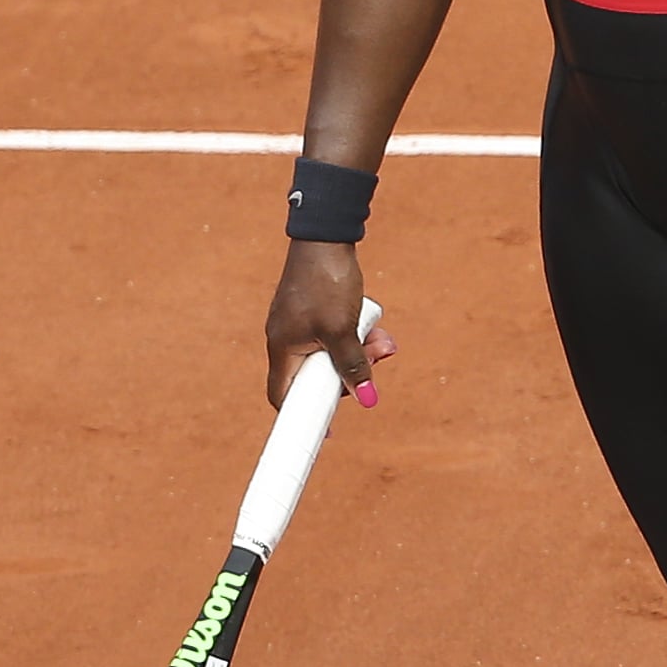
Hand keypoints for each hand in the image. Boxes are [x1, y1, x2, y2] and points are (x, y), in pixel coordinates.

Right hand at [266, 239, 396, 410]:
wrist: (326, 235)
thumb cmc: (327, 280)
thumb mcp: (343, 328)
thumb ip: (354, 365)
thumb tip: (366, 399)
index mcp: (283, 348)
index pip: (285, 397)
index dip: (304, 417)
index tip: (328, 431)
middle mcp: (286, 339)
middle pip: (316, 375)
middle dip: (349, 373)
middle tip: (376, 362)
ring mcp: (298, 323)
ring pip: (331, 353)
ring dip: (360, 351)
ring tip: (383, 341)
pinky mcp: (312, 310)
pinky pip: (334, 334)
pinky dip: (354, 333)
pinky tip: (374, 324)